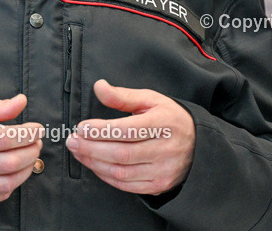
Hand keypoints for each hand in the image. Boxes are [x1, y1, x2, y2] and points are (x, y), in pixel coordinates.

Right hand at [0, 94, 43, 205]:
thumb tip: (20, 102)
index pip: (5, 137)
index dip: (27, 133)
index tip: (37, 128)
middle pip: (10, 160)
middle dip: (32, 150)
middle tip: (36, 141)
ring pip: (8, 181)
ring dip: (27, 168)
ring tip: (30, 156)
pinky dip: (13, 185)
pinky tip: (15, 172)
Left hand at [66, 79, 194, 195]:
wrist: (198, 145)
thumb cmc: (169, 118)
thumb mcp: (151, 99)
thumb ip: (122, 96)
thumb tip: (99, 87)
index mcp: (163, 123)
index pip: (127, 130)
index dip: (100, 130)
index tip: (81, 128)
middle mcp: (165, 149)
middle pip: (121, 153)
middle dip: (91, 148)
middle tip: (72, 141)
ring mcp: (163, 170)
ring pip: (121, 172)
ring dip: (94, 163)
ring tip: (79, 152)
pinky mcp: (159, 185)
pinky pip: (127, 185)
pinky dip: (106, 176)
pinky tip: (95, 165)